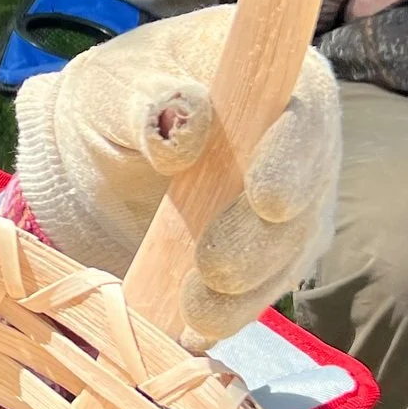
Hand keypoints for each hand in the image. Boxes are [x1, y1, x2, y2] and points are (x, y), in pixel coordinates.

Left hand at [12, 5, 340, 349]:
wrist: (99, 152)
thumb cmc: (110, 101)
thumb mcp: (109, 89)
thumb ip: (145, 101)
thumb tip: (189, 122)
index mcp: (269, 72)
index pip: (304, 107)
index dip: (293, 153)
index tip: (266, 198)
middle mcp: (298, 134)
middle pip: (308, 189)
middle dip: (265, 238)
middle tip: (216, 269)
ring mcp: (295, 194)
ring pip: (292, 247)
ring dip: (251, 288)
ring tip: (198, 318)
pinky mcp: (274, 247)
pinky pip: (266, 283)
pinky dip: (235, 312)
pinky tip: (198, 336)